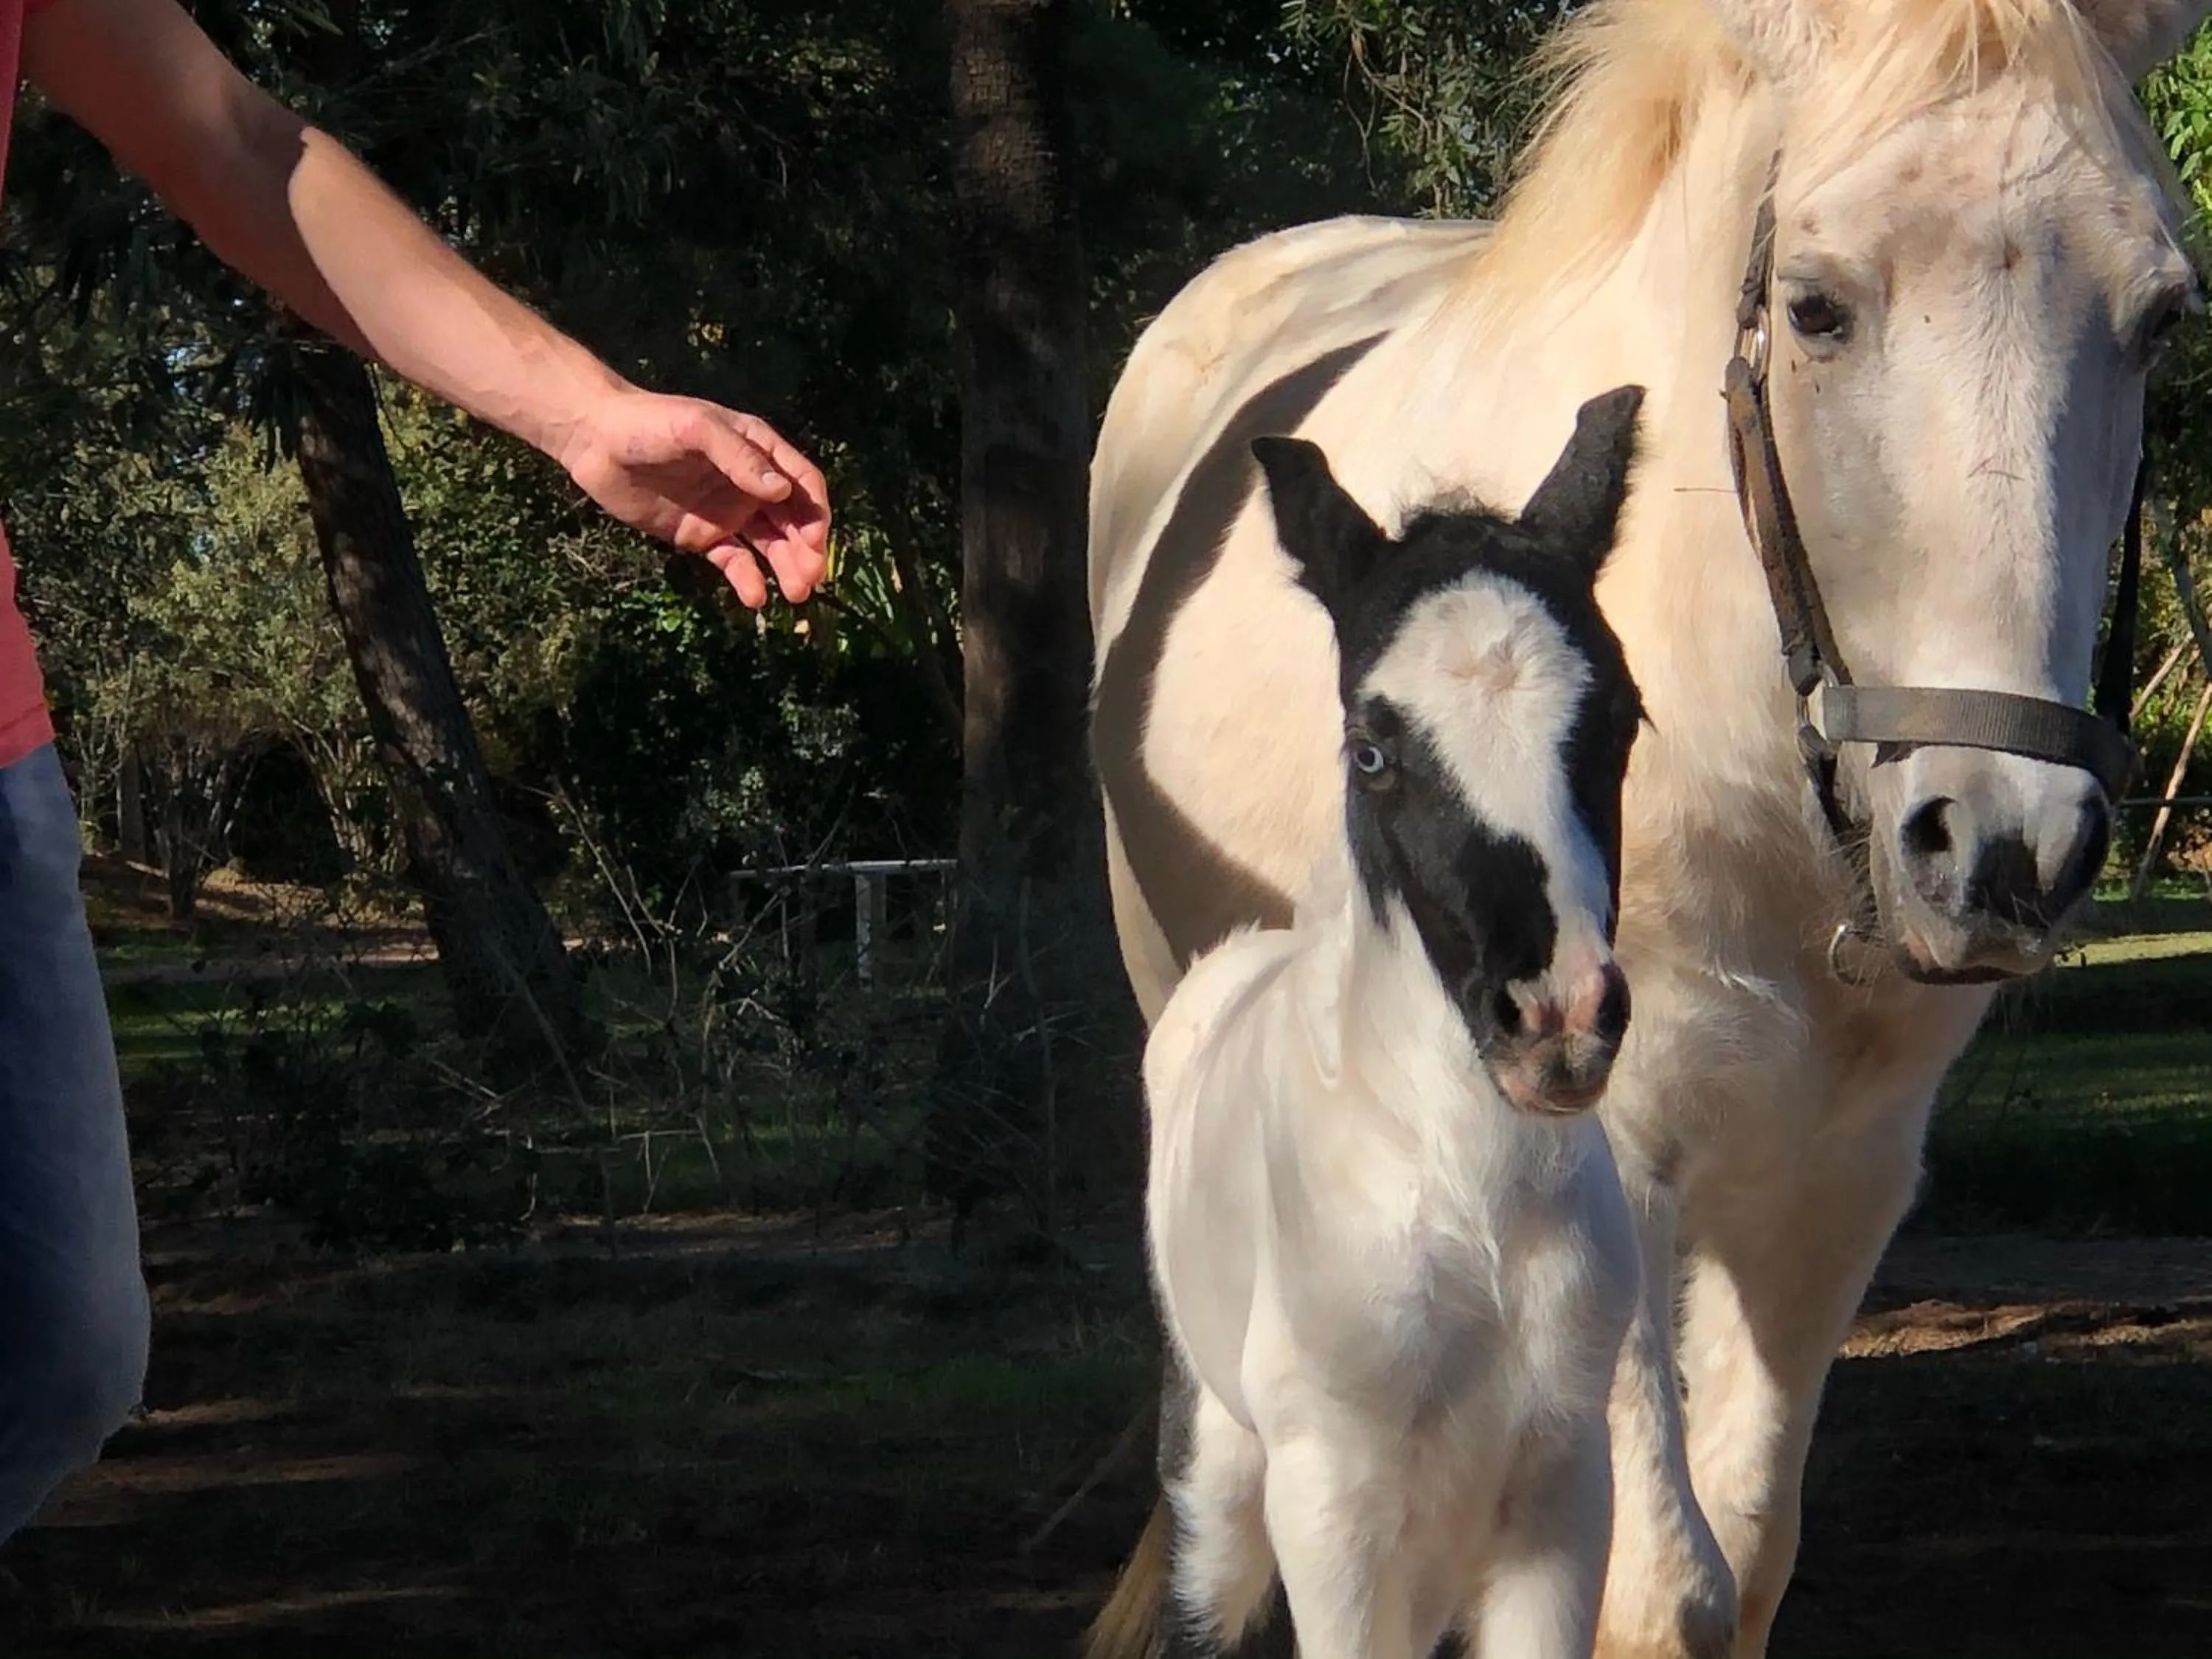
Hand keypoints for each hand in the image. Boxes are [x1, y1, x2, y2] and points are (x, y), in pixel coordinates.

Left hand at [557, 388, 831, 607]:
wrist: (594, 441)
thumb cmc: (648, 423)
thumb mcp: (697, 428)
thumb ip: (739, 457)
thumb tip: (783, 491)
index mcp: (758, 450)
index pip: (802, 483)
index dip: (814, 513)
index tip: (815, 541)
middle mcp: (750, 484)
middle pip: (792, 520)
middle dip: (806, 550)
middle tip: (810, 579)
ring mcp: (727, 512)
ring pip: (769, 545)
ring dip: (786, 568)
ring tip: (795, 594)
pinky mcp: (701, 536)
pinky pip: (734, 561)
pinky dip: (747, 580)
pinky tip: (755, 597)